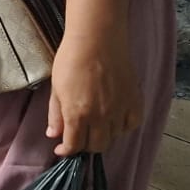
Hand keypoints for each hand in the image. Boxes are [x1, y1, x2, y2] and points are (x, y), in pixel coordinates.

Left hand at [46, 34, 142, 155]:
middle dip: (84, 146)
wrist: (98, 38)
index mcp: (78, 114)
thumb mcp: (56, 89)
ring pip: (114, 138)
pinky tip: (114, 120)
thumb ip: (56, 115)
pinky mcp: (135, 100)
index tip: (62, 149)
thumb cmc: (71, 59)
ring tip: (95, 127)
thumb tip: (54, 135)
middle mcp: (101, 117)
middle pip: (96, 146)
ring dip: (103, 137)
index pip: (74, 146)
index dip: (66, 151)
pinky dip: (123, 127)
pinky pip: (132, 125)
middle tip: (79, 138)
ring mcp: (120, 109)